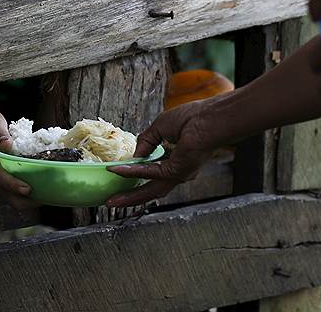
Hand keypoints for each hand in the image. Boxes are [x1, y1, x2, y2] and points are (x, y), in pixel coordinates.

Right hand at [0, 98, 35, 208]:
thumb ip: (0, 134)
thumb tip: (9, 146)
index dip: (13, 185)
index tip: (28, 189)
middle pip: (4, 194)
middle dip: (24, 199)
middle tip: (45, 196)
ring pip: (8, 195)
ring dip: (25, 198)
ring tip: (45, 193)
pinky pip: (9, 189)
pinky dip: (22, 192)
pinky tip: (37, 186)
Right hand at [105, 100, 219, 207]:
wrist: (208, 118)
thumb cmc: (193, 118)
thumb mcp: (161, 127)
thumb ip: (146, 140)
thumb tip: (134, 155)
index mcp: (177, 161)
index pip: (155, 174)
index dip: (137, 176)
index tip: (119, 176)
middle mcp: (178, 171)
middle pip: (151, 189)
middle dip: (131, 197)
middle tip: (113, 202)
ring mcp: (178, 174)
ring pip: (150, 189)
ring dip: (130, 195)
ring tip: (112, 201)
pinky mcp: (176, 171)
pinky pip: (150, 173)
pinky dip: (132, 172)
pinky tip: (118, 170)